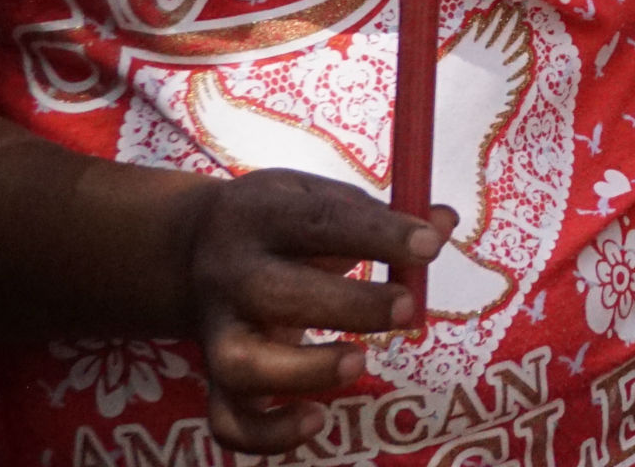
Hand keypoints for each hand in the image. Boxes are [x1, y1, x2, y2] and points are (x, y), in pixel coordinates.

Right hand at [176, 169, 451, 452]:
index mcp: (261, 216)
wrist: (189, 250)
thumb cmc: (280, 224)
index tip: (431, 246)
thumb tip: (445, 222)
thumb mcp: (318, 200)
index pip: (319, 222)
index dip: (378, 234)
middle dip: (347, 305)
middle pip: (275, 293)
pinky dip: (268, 434)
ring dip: (304, 371)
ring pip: (242, 364)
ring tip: (358, 362)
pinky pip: (228, 420)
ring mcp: (217, 331)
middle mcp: (231, 275)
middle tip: (406, 307)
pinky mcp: (214, 378)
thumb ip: (379, 215)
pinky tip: (317, 421)